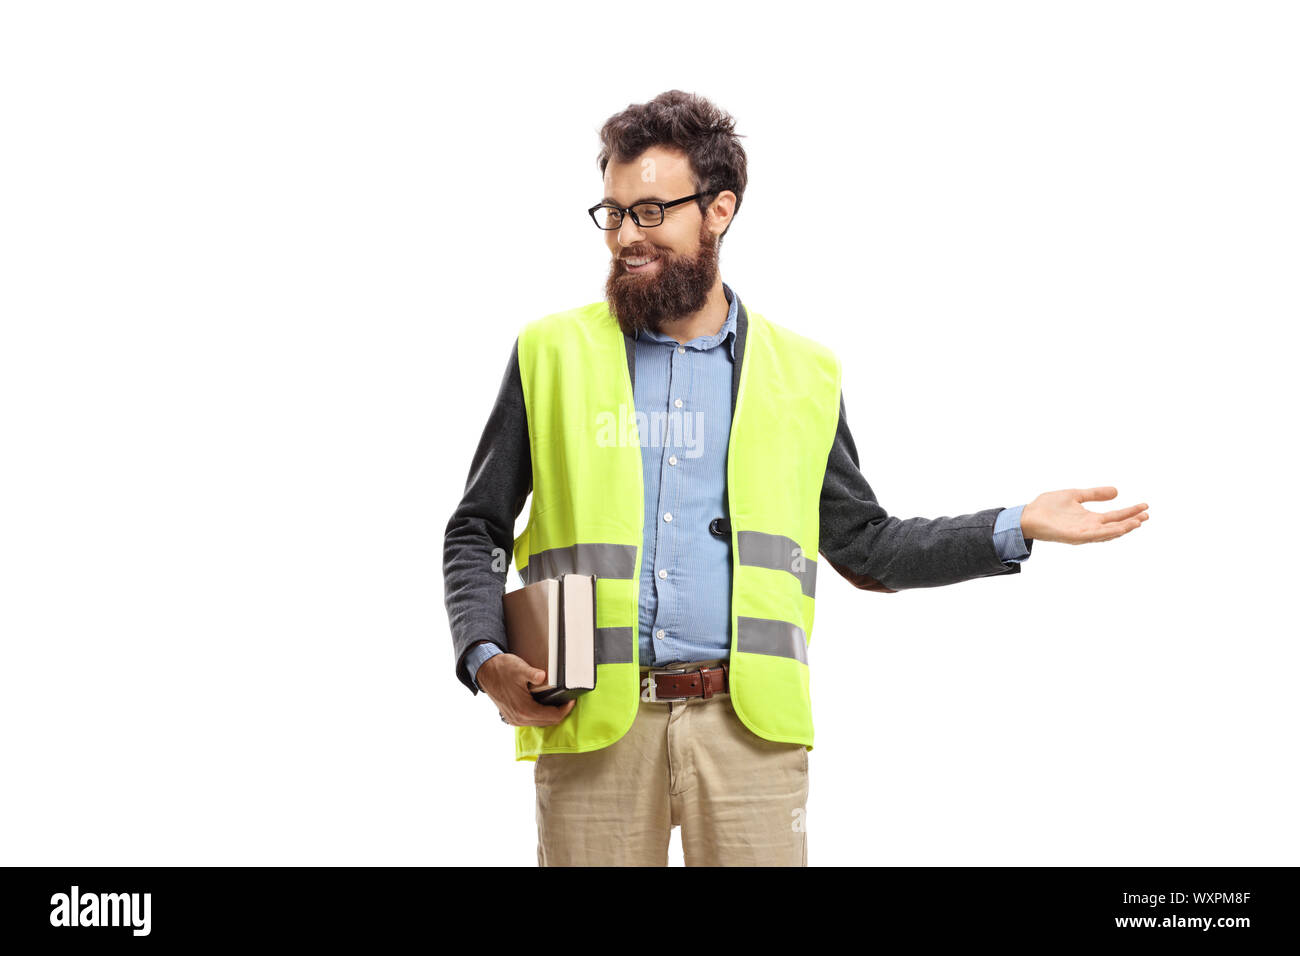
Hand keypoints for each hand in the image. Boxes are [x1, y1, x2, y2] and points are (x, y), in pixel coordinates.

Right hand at [477, 652, 575, 726]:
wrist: (485, 671)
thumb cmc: (502, 669)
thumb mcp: (519, 668)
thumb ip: (532, 674)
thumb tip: (543, 676)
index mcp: (524, 709)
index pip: (552, 716)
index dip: (565, 709)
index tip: (571, 700)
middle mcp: (519, 718)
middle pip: (548, 722)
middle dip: (560, 713)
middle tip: (568, 701)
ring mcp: (514, 719)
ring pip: (540, 723)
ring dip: (550, 715)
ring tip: (558, 702)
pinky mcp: (511, 717)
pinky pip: (531, 721)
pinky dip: (540, 715)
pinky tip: (544, 705)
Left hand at [1020, 487, 1148, 544]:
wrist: (1027, 515)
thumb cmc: (1048, 507)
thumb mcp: (1076, 495)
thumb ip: (1094, 494)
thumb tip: (1116, 491)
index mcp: (1090, 518)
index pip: (1115, 516)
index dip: (1130, 511)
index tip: (1145, 506)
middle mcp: (1089, 527)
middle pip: (1115, 526)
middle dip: (1131, 521)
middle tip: (1147, 515)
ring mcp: (1082, 533)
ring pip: (1107, 533)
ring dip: (1123, 528)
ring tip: (1138, 522)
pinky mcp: (1073, 536)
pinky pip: (1093, 535)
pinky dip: (1107, 533)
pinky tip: (1118, 528)